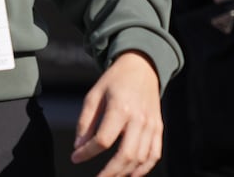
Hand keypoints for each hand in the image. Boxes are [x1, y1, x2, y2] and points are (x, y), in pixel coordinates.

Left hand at [71, 51, 163, 176]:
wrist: (142, 67)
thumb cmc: (115, 81)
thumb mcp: (94, 95)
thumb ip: (85, 122)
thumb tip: (78, 147)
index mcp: (120, 108)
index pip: (103, 140)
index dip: (87, 153)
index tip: (75, 157)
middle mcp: (138, 118)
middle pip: (125, 154)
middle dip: (109, 172)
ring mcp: (151, 124)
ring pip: (140, 158)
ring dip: (125, 173)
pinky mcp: (158, 127)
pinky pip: (154, 154)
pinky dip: (144, 169)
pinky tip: (131, 175)